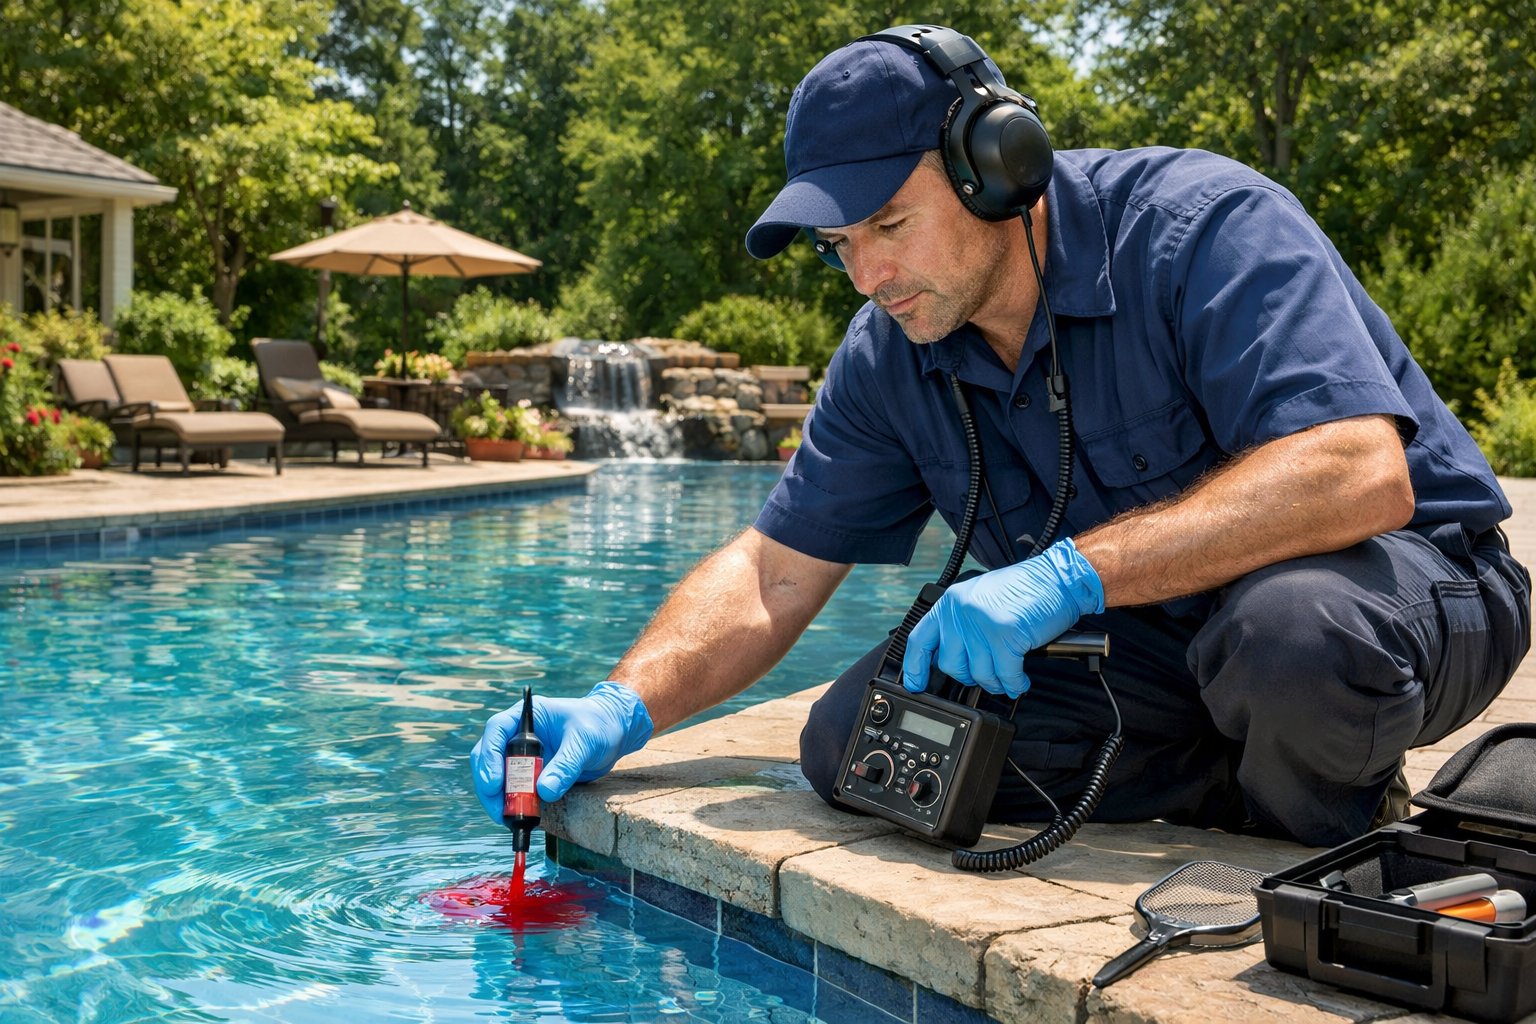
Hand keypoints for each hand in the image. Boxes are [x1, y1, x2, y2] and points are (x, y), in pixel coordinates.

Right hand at [471, 681, 653, 823]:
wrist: (614, 732)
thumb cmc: (599, 726)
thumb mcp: (584, 743)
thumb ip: (565, 766)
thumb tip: (544, 792)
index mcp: (527, 716)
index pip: (496, 730)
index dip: (489, 756)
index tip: (494, 783)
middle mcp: (519, 735)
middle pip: (489, 758)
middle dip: (490, 786)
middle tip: (499, 811)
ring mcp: (523, 756)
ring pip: (499, 779)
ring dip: (501, 800)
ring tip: (510, 820)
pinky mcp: (532, 775)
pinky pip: (516, 791)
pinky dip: (516, 805)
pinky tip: (522, 819)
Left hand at [901, 538, 1103, 697]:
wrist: (1058, 578)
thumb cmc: (1025, 590)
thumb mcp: (981, 599)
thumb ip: (962, 624)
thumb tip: (951, 656)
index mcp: (951, 603)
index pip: (920, 640)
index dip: (914, 666)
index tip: (915, 684)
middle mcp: (961, 612)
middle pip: (951, 665)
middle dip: (969, 677)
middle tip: (987, 674)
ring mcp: (982, 624)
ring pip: (979, 674)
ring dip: (996, 683)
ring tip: (1007, 677)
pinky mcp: (1006, 636)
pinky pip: (1005, 675)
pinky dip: (1014, 684)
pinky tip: (1020, 681)